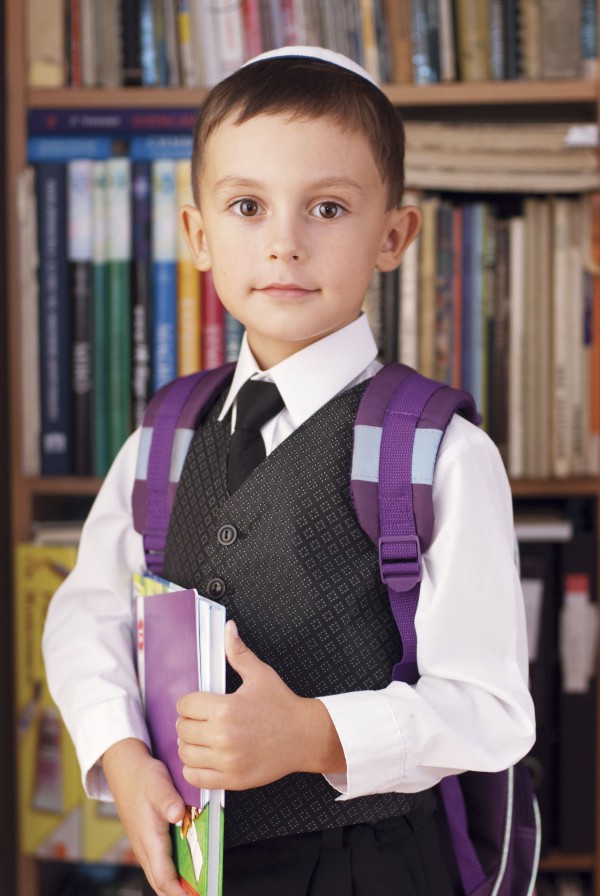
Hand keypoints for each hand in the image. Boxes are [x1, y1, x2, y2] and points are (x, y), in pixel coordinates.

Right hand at [101, 738, 186, 895]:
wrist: (124, 769)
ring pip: (158, 874)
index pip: (163, 876)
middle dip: (178, 894)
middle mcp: (145, 846)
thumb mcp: (158, 784)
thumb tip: (177, 814)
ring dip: (174, 886)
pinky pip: (157, 864)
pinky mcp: (145, 839)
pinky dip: (169, 874)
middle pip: (160, 882)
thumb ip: (168, 800)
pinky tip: (184, 872)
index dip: (179, 892)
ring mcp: (143, 844)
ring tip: (195, 891)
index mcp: (149, 837)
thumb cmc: (142, 777)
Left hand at [176, 620, 345, 790]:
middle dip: (189, 722)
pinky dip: (195, 768)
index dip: (190, 702)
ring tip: (203, 738)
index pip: (185, 705)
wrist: (305, 737)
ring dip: (190, 745)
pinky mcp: (232, 779)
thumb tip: (228, 628)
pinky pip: (196, 778)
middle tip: (202, 720)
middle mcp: (223, 736)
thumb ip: (238, 652)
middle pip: (182, 729)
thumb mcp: (260, 674)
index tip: (200, 703)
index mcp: (226, 708)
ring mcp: (227, 761)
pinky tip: (206, 757)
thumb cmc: (282, 704)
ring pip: (185, 753)